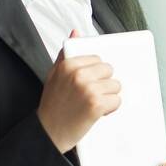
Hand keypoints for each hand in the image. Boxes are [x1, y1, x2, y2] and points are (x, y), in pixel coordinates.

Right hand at [36, 28, 120, 152]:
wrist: (48, 132)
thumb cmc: (53, 104)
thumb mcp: (54, 75)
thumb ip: (66, 54)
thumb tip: (76, 33)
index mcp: (68, 64)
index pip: (98, 59)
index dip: (96, 73)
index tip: (87, 83)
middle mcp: (78, 74)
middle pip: (109, 71)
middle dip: (104, 84)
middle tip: (90, 95)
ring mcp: (88, 89)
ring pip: (115, 86)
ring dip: (108, 97)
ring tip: (92, 104)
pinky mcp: (96, 105)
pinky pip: (117, 100)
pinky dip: (110, 109)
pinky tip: (97, 113)